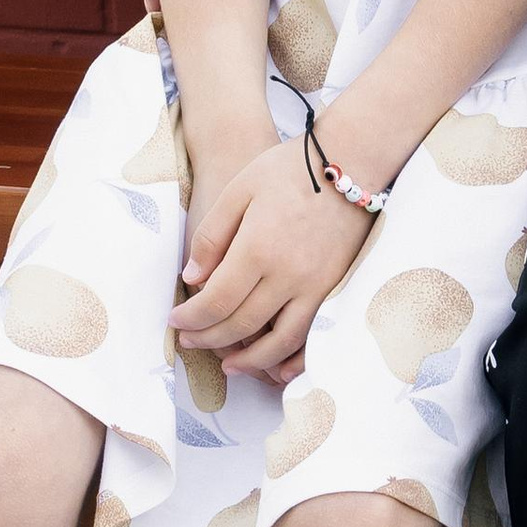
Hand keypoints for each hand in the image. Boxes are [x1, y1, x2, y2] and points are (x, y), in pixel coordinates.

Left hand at [172, 131, 376, 385]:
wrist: (351, 160)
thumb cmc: (290, 169)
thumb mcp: (240, 189)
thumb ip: (212, 236)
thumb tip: (192, 280)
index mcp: (258, 248)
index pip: (215, 301)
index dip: (191, 319)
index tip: (175, 321)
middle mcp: (288, 274)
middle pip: (241, 325)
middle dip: (209, 339)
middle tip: (190, 341)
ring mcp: (317, 285)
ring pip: (278, 342)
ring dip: (249, 360)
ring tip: (227, 366)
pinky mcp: (337, 288)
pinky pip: (311, 335)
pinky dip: (290, 357)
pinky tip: (272, 363)